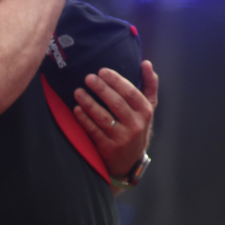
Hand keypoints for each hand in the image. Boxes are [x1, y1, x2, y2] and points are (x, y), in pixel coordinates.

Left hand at [73, 60, 157, 177]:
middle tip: (88, 77)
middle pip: (116, 103)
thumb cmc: (137, 126)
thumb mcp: (147, 108)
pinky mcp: (108, 147)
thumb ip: (148, 85)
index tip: (102, 71)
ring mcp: (122, 137)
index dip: (116, 81)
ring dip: (89, 103)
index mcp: (145, 111)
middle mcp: (136, 124)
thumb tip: (146, 63)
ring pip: (103, 117)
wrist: (130, 160)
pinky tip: (76, 109)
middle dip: (101, 89)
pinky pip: (94, 131)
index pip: (131, 93)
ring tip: (78, 91)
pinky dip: (84, 119)